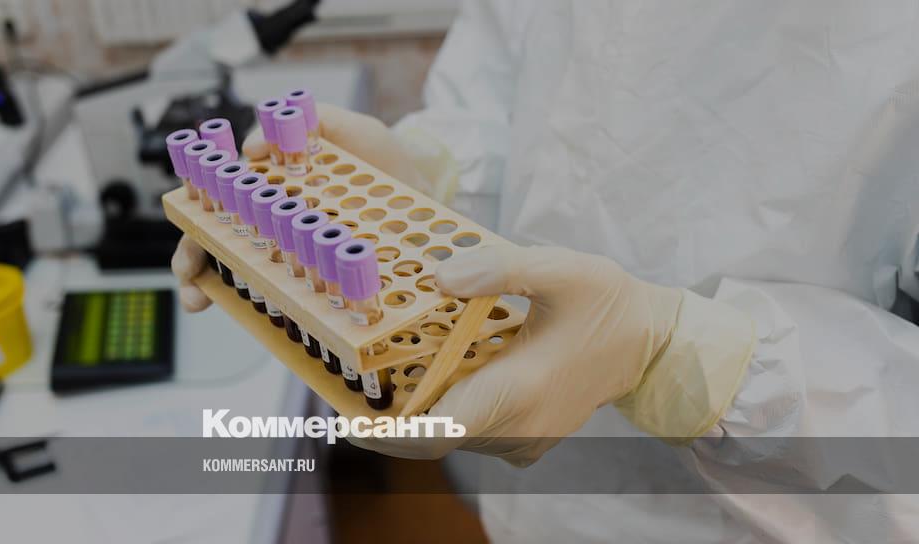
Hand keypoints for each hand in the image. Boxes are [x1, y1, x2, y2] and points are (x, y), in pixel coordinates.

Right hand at [173, 105, 419, 311]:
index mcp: (278, 185)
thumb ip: (315, 122)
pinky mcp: (317, 280)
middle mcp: (278, 220)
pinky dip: (259, 307)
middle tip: (188, 274)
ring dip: (212, 284)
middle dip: (192, 256)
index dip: (196, 208)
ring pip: (239, 270)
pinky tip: (253, 313)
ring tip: (201, 299)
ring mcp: (295, 253)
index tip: (187, 219)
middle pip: (219, 237)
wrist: (430, 203)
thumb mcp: (356, 132)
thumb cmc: (388, 166)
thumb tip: (253, 147)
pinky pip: (280, 298)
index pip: (222, 196)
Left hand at [348, 244, 683, 465]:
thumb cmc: (608, 304)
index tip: (342, 421)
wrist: (652, 346)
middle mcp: (518, 427)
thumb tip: (439, 278)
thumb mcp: (560, 269)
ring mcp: (523, 440)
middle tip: (347, 382)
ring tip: (386, 370)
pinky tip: (435, 375)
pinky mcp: (526, 439)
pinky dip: (443, 409)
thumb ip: (499, 270)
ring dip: (416, 408)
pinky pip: (470, 432)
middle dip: (388, 413)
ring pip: (450, 434)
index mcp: (519, 391)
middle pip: (433, 433)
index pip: (437, 433)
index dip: (384, 435)